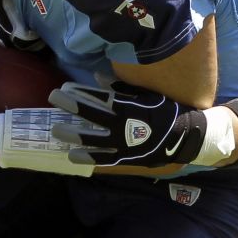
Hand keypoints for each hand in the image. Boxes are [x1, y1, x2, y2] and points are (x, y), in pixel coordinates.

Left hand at [48, 81, 204, 166]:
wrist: (185, 137)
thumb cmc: (165, 111)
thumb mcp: (147, 95)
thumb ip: (122, 88)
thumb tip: (99, 77)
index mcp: (130, 106)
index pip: (100, 97)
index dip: (80, 92)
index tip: (63, 87)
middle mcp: (124, 125)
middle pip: (92, 114)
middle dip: (71, 105)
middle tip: (52, 97)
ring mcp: (124, 144)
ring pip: (93, 139)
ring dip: (73, 133)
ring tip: (56, 130)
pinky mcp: (126, 159)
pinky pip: (103, 159)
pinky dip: (87, 158)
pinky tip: (72, 155)